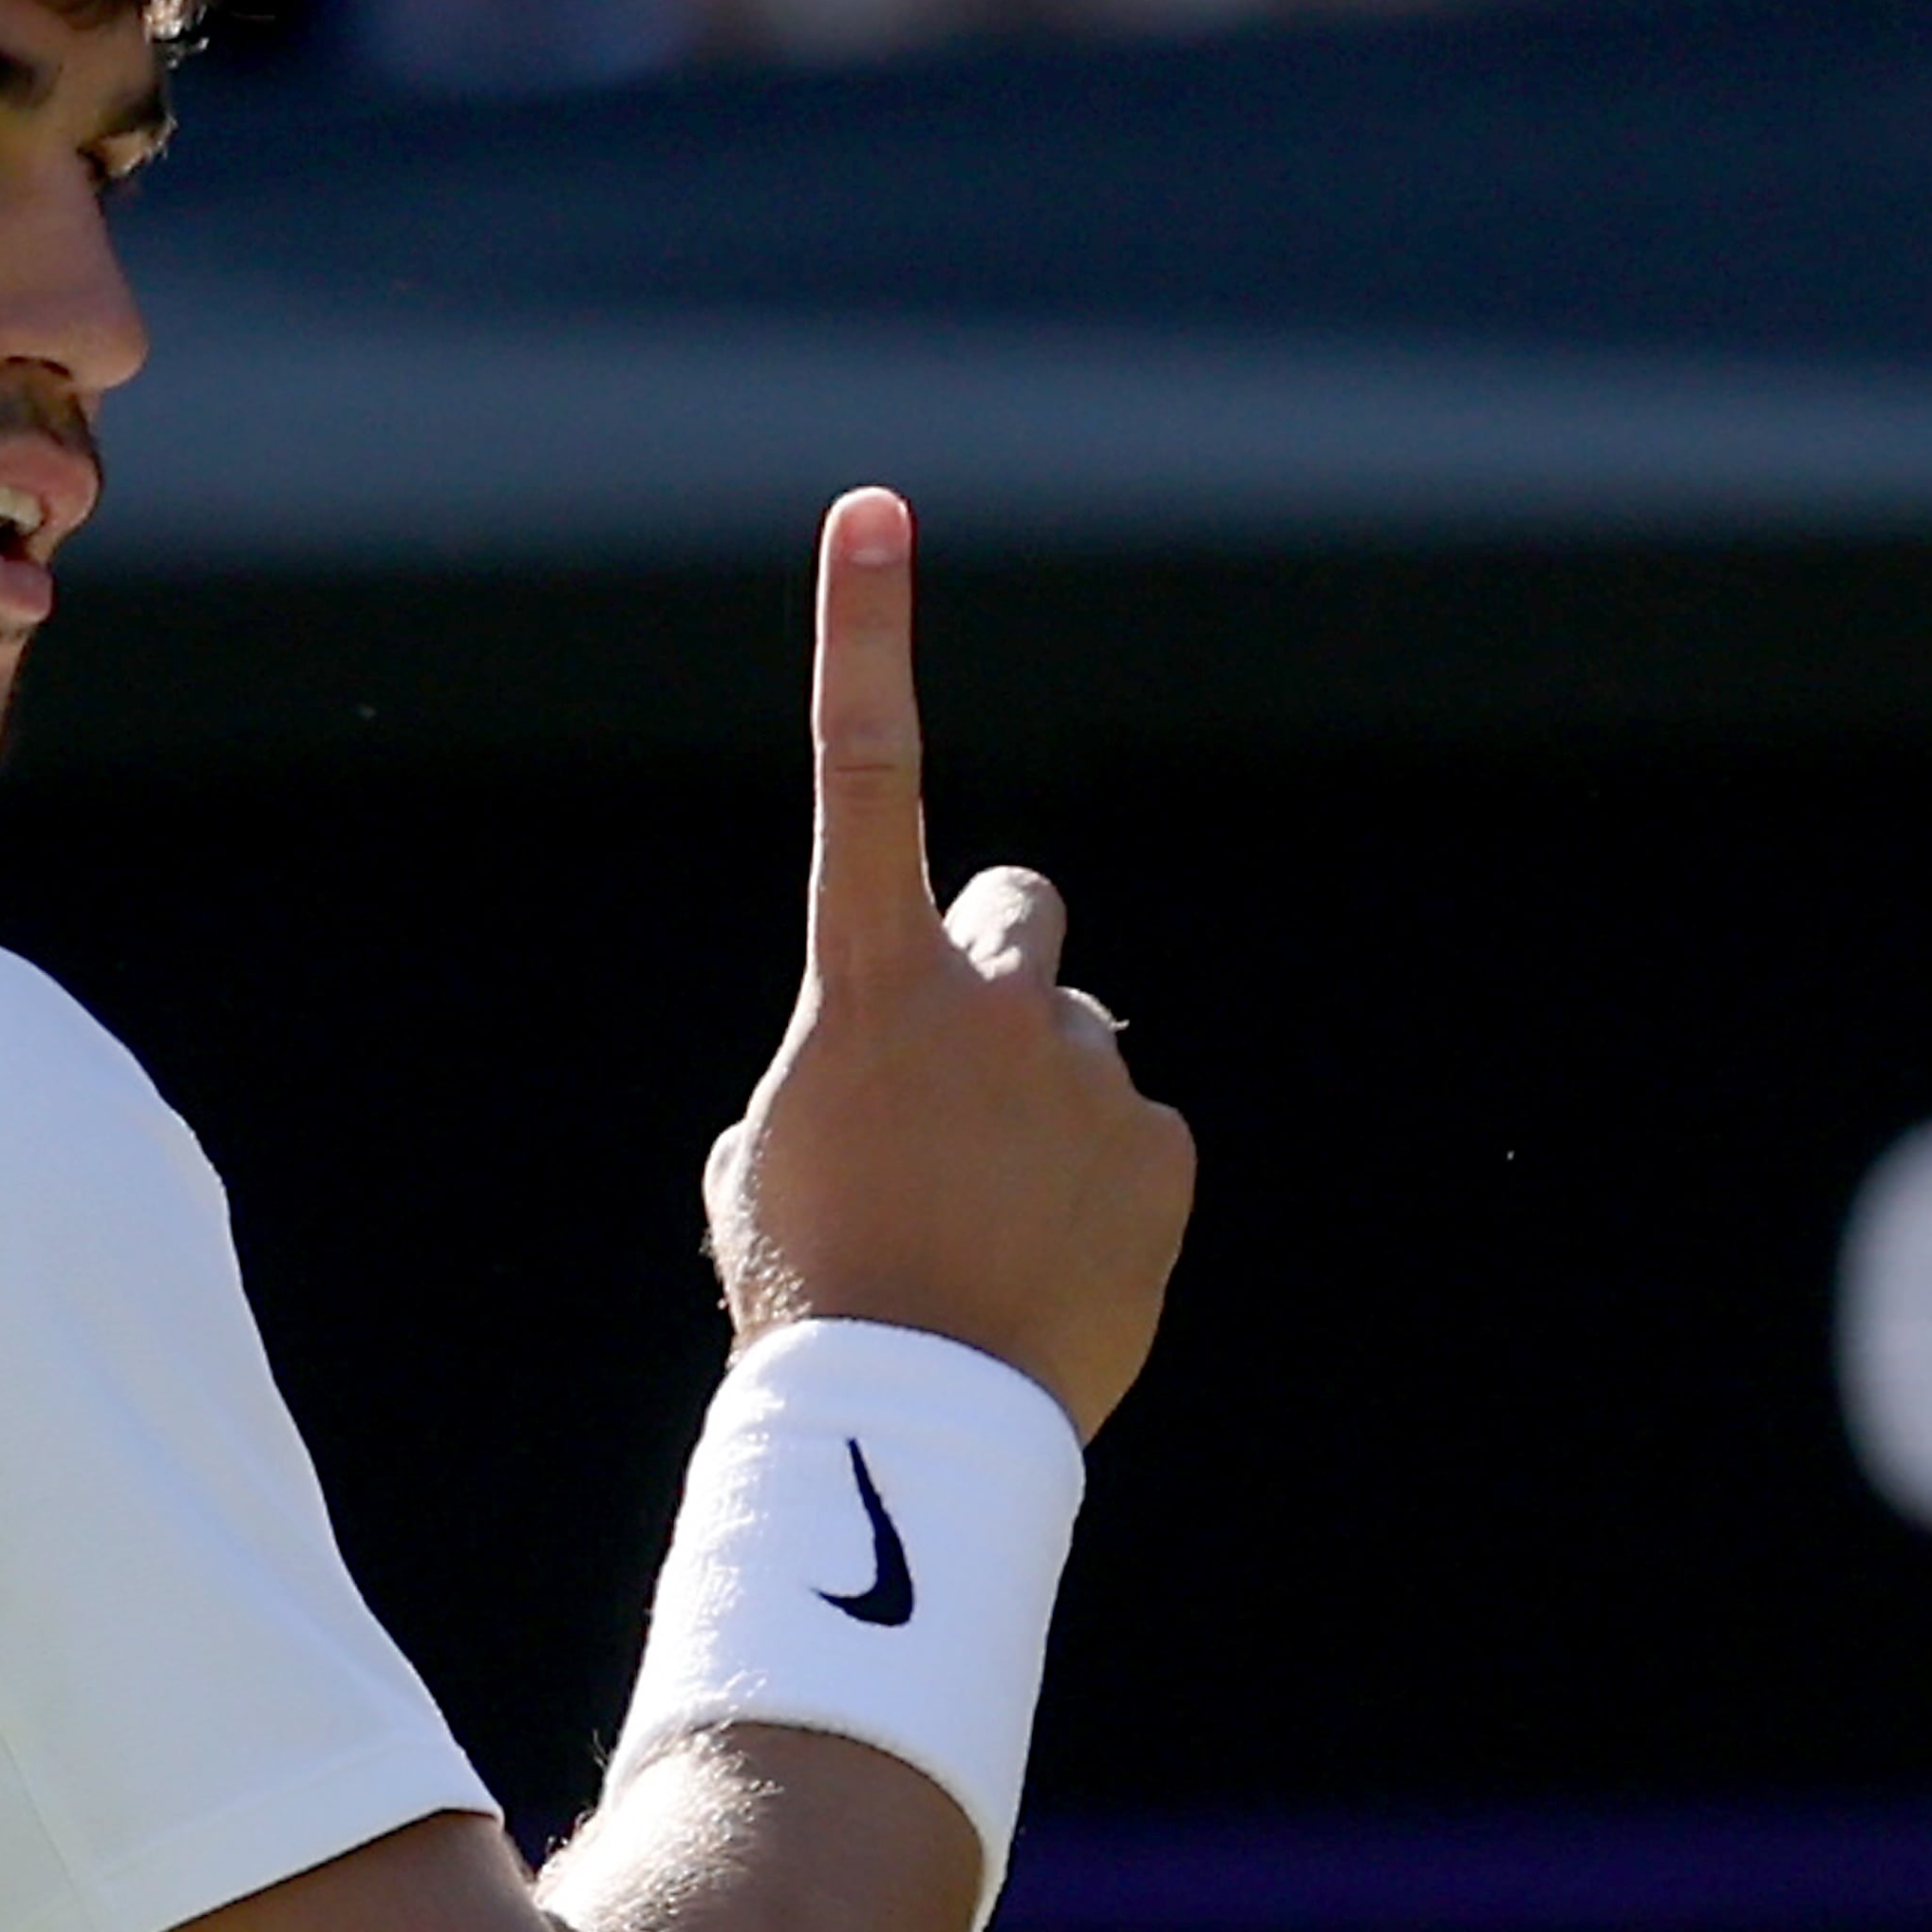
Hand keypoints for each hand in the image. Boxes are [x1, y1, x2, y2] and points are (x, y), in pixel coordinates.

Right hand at [703, 490, 1194, 1438]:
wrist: (915, 1420)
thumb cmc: (811, 1293)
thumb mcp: (770, 1163)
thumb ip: (833, 1075)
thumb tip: (888, 1085)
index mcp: (863, 983)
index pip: (865, 773)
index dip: (865, 635)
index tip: (873, 511)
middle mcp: (986, 994)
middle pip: (1020, 905)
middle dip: (998, 965)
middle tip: (961, 1076)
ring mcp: (1083, 1065)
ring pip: (1071, 1039)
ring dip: (1040, 1101)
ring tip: (992, 1222)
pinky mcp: (1160, 1145)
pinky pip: (1131, 1132)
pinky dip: (1097, 1187)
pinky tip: (1049, 1262)